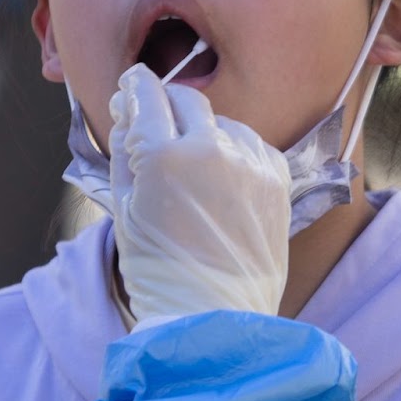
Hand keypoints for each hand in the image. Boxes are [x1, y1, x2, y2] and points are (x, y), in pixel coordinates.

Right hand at [109, 64, 291, 325]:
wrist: (211, 315)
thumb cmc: (159, 268)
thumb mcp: (124, 207)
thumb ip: (125, 151)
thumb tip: (128, 112)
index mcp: (162, 157)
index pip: (146, 95)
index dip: (134, 86)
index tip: (131, 86)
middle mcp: (210, 150)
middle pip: (186, 98)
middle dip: (167, 103)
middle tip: (155, 121)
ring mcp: (249, 163)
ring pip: (221, 121)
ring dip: (202, 131)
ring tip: (192, 167)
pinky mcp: (277, 178)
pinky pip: (251, 144)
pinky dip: (234, 152)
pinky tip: (221, 178)